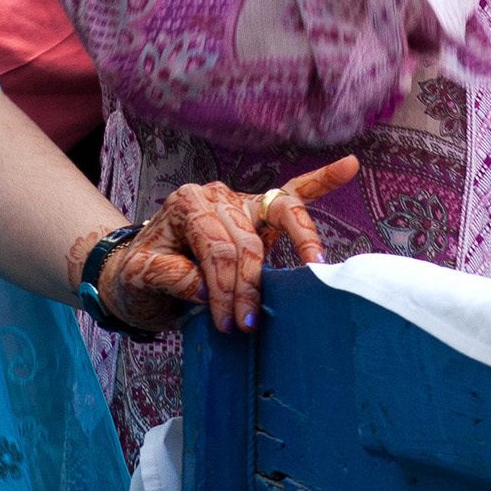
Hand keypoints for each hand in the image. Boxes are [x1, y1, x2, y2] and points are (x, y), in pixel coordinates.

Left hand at [94, 157, 360, 333]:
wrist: (140, 272)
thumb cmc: (142, 275)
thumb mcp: (142, 278)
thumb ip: (171, 277)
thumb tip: (206, 287)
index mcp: (188, 203)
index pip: (218, 248)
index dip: (225, 288)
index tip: (228, 324)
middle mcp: (217, 195)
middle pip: (248, 241)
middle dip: (251, 286)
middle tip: (247, 324)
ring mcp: (242, 201)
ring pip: (281, 215)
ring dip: (301, 243)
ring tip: (315, 266)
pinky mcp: (260, 213)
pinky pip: (294, 193)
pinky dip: (321, 181)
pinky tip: (349, 166)